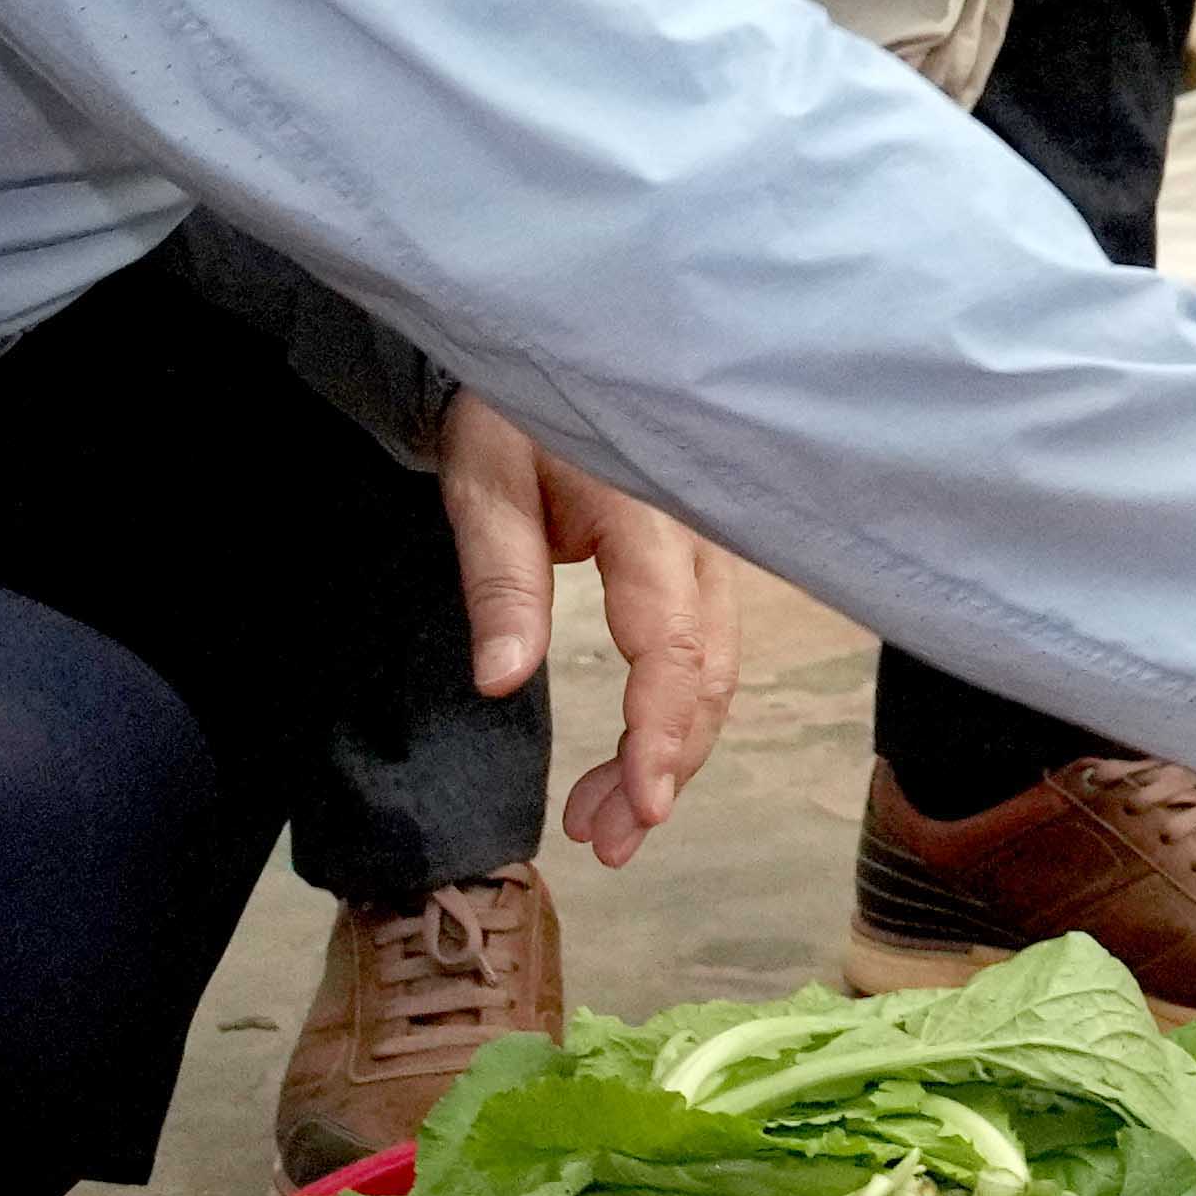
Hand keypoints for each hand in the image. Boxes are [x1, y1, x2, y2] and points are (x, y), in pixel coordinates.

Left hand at [441, 392, 742, 866]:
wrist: (545, 355)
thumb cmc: (508, 413)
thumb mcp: (482, 481)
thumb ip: (500, 578)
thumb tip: (501, 681)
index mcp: (647, 514)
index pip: (669, 640)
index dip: (660, 729)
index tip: (641, 805)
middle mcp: (698, 539)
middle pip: (706, 672)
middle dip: (664, 766)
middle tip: (601, 841)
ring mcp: (708, 552)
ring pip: (713, 672)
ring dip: (670, 754)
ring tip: (602, 823)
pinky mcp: (698, 568)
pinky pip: (703, 654)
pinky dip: (672, 719)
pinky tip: (632, 765)